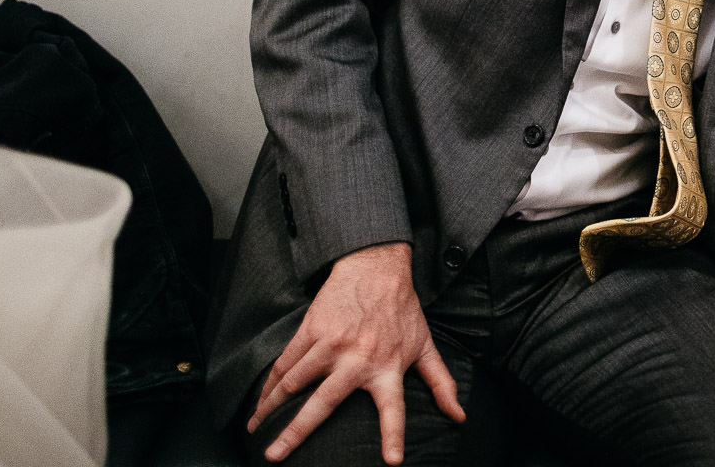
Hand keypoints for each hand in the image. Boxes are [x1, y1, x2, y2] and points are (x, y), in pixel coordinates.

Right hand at [247, 242, 463, 462]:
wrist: (376, 267)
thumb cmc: (402, 310)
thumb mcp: (425, 345)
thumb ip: (440, 382)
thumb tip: (458, 415)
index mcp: (388, 367)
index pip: (394, 408)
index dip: (393, 435)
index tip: (391, 461)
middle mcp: (357, 359)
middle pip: (323, 402)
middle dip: (297, 431)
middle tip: (275, 455)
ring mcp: (331, 344)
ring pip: (294, 383)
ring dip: (271, 409)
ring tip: (256, 431)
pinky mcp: (312, 330)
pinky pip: (285, 363)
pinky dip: (270, 385)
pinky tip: (259, 402)